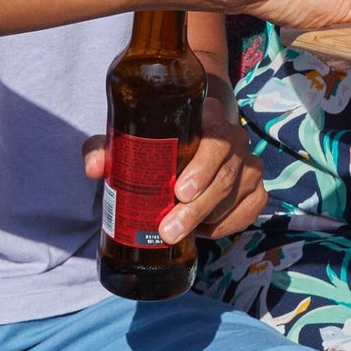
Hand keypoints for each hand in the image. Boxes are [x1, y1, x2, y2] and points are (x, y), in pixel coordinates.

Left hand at [84, 87, 264, 242]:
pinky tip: (205, 230)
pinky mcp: (256, 188)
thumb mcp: (128, 139)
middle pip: (226, 173)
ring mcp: (250, 164)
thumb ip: (106, 148)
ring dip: (209, 218)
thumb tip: (94, 168)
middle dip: (197, 207)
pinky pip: (251, 210)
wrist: (190, 141)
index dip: (202, 166)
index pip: (215, 136)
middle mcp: (234, 138)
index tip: (179, 191)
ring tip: (180, 233)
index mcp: (208, 117)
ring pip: (238, 194)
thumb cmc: (155, 142)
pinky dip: (228, 224)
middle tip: (169, 230)